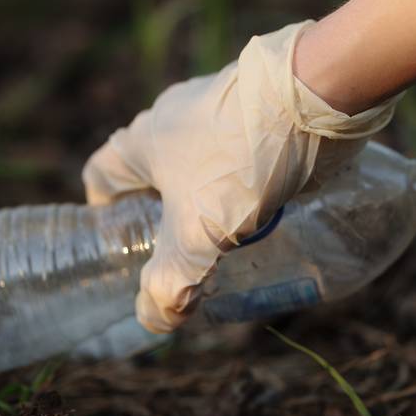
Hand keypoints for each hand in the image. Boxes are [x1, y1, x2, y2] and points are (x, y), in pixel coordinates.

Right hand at [82, 22, 399, 332]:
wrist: (314, 97)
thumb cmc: (242, 159)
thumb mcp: (199, 232)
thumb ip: (173, 281)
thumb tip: (155, 319)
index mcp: (141, 142)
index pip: (101, 177)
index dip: (105, 215)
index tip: (126, 246)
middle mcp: (172, 120)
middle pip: (152, 174)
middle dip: (163, 216)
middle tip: (182, 256)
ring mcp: (216, 112)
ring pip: (198, 165)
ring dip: (207, 200)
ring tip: (229, 241)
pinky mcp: (256, 114)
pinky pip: (238, 155)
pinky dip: (245, 184)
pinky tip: (269, 211)